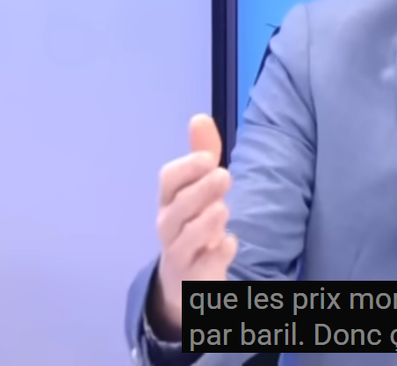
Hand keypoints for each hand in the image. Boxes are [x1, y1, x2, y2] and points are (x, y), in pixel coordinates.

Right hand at [153, 114, 238, 330]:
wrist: (185, 279)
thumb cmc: (193, 224)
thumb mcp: (198, 189)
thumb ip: (202, 155)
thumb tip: (199, 117)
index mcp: (170, 201)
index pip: (169, 180)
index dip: (188, 167)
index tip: (211, 159)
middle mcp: (170, 226)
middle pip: (177, 207)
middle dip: (200, 190)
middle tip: (225, 175)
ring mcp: (180, 253)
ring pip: (185, 238)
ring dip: (205, 221)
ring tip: (222, 209)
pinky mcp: (195, 277)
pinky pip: (203, 267)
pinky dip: (216, 254)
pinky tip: (228, 243)